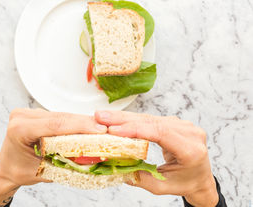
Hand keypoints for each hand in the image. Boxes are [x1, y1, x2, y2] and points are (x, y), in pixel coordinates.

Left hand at [0, 108, 106, 206]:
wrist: (6, 168)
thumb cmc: (19, 171)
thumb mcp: (44, 170)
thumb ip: (66, 161)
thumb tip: (92, 154)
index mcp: (19, 129)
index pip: (55, 124)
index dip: (80, 126)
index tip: (99, 129)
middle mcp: (22, 116)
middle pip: (60, 117)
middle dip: (84, 122)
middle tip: (104, 128)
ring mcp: (28, 112)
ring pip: (61, 115)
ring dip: (80, 121)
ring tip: (98, 127)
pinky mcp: (35, 113)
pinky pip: (58, 116)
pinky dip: (72, 122)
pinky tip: (85, 126)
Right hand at [95, 110, 217, 206]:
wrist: (200, 177)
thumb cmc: (184, 183)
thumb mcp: (163, 186)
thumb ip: (141, 178)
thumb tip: (117, 170)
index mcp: (191, 149)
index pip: (161, 133)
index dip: (136, 129)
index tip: (114, 130)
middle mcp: (189, 133)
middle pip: (152, 122)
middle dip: (124, 119)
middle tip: (102, 116)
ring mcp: (183, 124)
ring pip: (150, 118)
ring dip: (126, 117)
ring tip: (105, 116)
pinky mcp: (175, 122)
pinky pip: (152, 118)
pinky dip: (134, 119)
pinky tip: (119, 118)